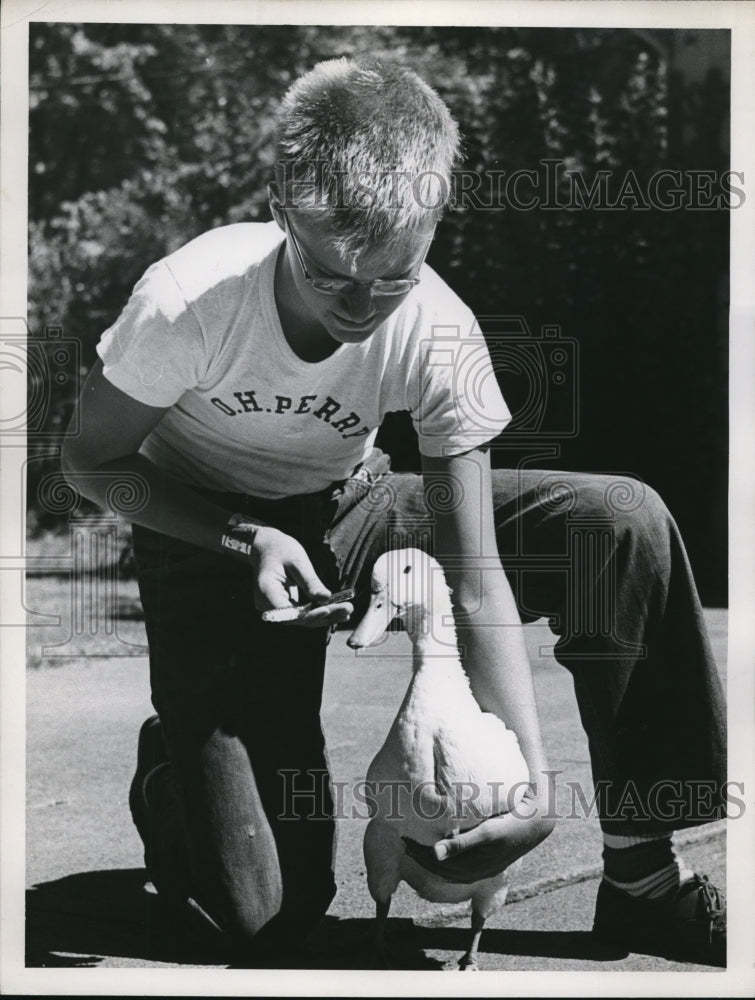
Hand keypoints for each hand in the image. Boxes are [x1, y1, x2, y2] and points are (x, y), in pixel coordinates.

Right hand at [250, 526, 352, 627]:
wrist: (266, 546)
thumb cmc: (280, 548)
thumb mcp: (297, 560)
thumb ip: (309, 581)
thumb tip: (326, 598)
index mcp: (266, 591)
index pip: (289, 612)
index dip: (309, 614)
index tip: (329, 609)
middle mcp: (266, 604)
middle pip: (298, 619)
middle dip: (324, 616)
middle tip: (348, 609)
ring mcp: (274, 608)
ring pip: (301, 619)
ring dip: (325, 617)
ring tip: (347, 611)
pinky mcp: (283, 607)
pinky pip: (302, 613)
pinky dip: (319, 612)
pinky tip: (337, 610)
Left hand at [402, 784, 555, 882]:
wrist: (539, 821)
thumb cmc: (512, 824)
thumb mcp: (487, 832)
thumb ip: (462, 843)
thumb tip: (436, 853)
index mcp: (476, 865)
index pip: (439, 865)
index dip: (419, 854)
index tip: (404, 840)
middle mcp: (478, 869)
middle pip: (442, 869)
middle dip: (421, 857)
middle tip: (404, 841)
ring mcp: (484, 866)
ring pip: (451, 869)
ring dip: (433, 859)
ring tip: (417, 845)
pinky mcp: (488, 859)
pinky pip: (461, 865)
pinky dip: (447, 859)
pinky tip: (440, 849)